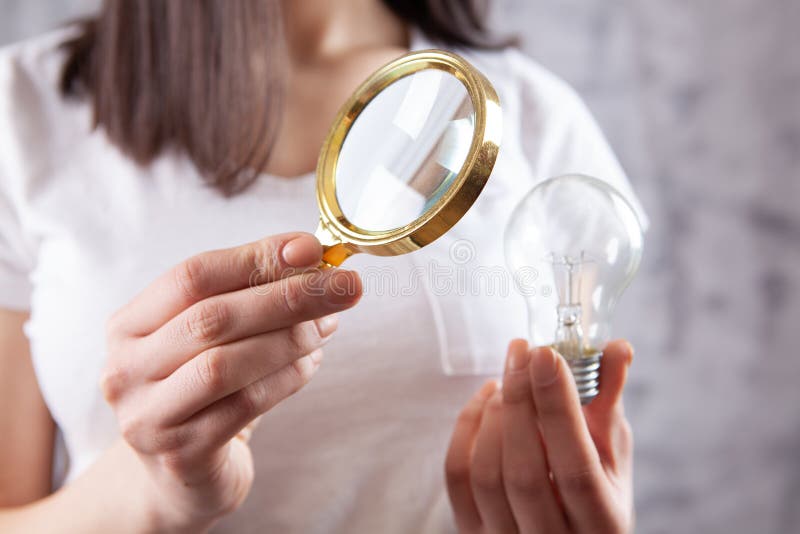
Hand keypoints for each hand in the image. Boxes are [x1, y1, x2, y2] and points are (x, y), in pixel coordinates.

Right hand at [101, 232, 361, 531]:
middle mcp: (126, 368)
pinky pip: (245, 405)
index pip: (194, 275)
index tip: (312, 248)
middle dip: (289, 296)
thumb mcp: (214, 336)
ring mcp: (148, 415)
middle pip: (213, 317)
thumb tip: (310, 255)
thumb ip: (250, 294)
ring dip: (290, 338)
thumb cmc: (204, 391)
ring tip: (328, 325)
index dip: (256, 257)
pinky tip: (312, 363)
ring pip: (225, 363)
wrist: (181, 473)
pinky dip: (288, 378)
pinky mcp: (181, 453)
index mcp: (128, 324)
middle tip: (345, 286)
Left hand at [445, 340, 633, 533]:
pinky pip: (457, 476)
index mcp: (601, 526)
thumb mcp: (612, 457)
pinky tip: (487, 398)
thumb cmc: (594, 491)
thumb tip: (617, 347)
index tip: (547, 355)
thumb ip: (608, 404)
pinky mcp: (471, 532)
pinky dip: (467, 427)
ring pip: (486, 475)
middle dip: (519, 402)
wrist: (565, 531)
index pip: (575, 470)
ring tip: (509, 379)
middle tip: (522, 352)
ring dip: (493, 415)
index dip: (558, 410)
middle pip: (523, 472)